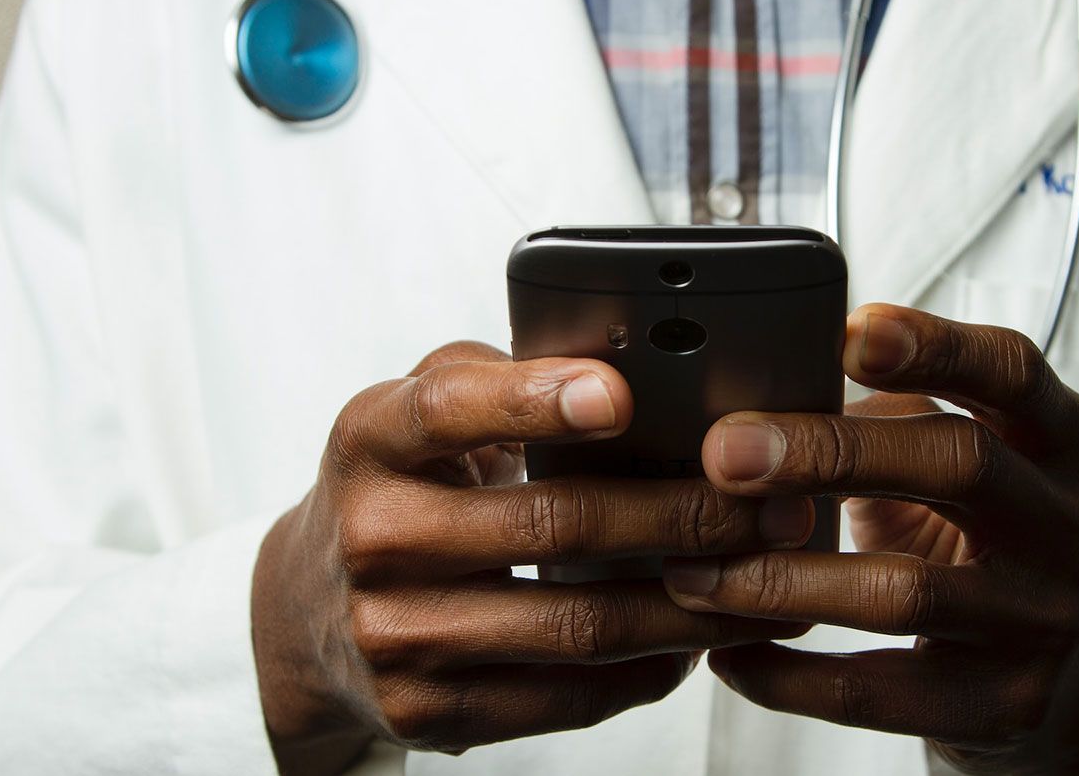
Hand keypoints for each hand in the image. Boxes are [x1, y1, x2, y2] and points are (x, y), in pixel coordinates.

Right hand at [252, 343, 814, 774]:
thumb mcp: (413, 413)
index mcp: (371, 440)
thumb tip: (628, 366)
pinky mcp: (428, 712)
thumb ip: (499, 379)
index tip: (621, 394)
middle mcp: (374, 537)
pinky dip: (647, 669)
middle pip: (553, 525)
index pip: (450, 410)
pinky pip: (566, 697)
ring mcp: (397, 636)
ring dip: (692, 604)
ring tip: (769, 579)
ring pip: (578, 625)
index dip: (536, 400)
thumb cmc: (395, 489)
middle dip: (684, 514)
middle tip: (774, 505)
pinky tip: (698, 640)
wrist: (304, 615)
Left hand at [662, 305, 1078, 773]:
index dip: (935, 345)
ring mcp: (1044, 620)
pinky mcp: (1005, 705)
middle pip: (961, 464)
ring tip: (693, 571)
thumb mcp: (956, 456)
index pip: (1012, 370)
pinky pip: (877, 693)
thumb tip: (754, 393)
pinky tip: (728, 653)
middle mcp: (1068, 523)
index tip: (847, 331)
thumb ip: (888, 415)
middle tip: (725, 452)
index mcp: (1060, 438)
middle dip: (831, 451)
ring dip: (781, 578)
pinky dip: (788, 675)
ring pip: (906, 591)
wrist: (1055, 667)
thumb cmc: (973, 530)